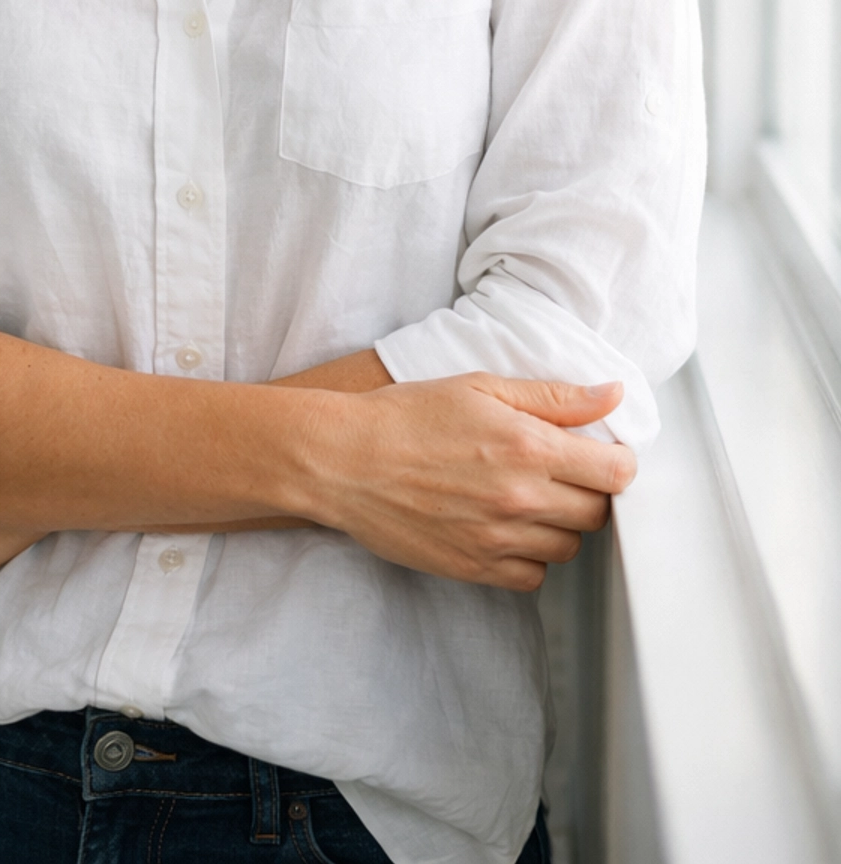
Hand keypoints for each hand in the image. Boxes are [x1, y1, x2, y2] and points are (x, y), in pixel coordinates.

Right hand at [304, 373, 634, 592]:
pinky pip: (533, 577)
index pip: (616, 472)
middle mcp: (521, 497)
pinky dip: (529, 557)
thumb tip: (613, 394)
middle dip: (587, 491)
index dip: (617, 462)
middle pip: (598, 513)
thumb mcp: (480, 387)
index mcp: (528, 445)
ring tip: (524, 497)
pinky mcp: (476, 568)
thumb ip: (553, 396)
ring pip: (568, 547)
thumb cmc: (407, 416)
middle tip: (556, 472)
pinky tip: (505, 527)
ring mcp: (499, 538)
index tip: (601, 455)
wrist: (346, 460)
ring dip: (558, 524)